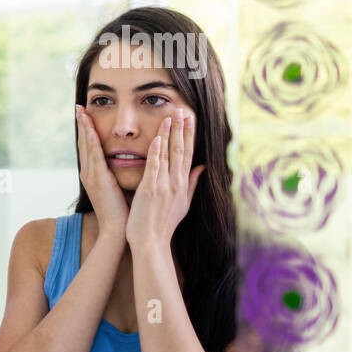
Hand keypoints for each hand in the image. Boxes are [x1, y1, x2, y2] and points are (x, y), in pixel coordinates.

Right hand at [76, 105, 128, 238]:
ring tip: (81, 111)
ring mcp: (91, 175)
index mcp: (95, 174)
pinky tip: (91, 128)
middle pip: (84, 142)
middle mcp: (89, 172)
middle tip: (79, 106)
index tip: (88, 114)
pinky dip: (91, 140)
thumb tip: (138, 159)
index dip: (89, 129)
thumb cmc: (125, 211)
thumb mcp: (123, 186)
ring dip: (84, 126)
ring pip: (87, 145)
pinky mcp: (97, 179)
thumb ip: (125, 172)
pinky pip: (94, 155)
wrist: (118, 230)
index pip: (91, 146)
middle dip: (82, 123)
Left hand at [126, 108, 202, 249]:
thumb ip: (191, 184)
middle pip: (182, 150)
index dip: (190, 135)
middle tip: (184, 109)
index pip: (188, 154)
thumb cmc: (163, 224)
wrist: (151, 242)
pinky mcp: (151, 190)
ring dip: (170, 134)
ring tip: (171, 115)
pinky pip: (155, 167)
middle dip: (183, 129)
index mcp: (183, 184)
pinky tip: (157, 137)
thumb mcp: (182, 203)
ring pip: (169, 154)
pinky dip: (157, 152)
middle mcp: (176, 182)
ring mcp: (164, 185)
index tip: (190, 118)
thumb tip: (201, 167)